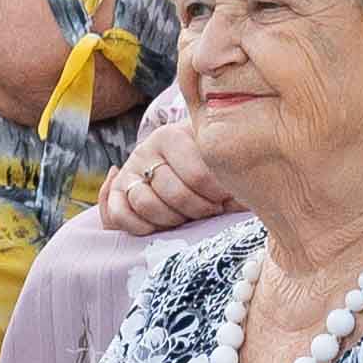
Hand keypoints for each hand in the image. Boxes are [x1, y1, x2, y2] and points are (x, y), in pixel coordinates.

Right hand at [97, 111, 234, 234]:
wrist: (182, 157)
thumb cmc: (208, 158)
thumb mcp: (219, 153)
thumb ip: (231, 166)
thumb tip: (245, 197)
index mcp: (171, 136)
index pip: (197, 175)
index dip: (217, 196)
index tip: (227, 199)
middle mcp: (145, 150)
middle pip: (173, 193)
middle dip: (198, 210)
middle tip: (212, 211)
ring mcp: (129, 171)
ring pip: (145, 204)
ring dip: (171, 219)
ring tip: (188, 216)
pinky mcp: (116, 192)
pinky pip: (118, 215)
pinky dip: (139, 226)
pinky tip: (160, 224)